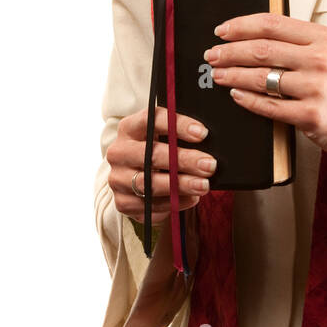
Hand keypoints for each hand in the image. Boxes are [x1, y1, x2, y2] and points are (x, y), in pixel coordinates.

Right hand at [106, 106, 217, 222]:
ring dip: (180, 185)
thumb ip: (179, 135)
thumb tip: (205, 139)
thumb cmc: (156, 150)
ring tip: (203, 185)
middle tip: (209, 165)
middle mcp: (119, 152)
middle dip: (184, 160)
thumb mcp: (162, 136)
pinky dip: (173, 203)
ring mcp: (117, 179)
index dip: (178, 125)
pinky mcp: (122, 202)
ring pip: (150, 184)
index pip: (151, 120)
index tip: (202, 133)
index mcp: (129, 128)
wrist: (134, 176)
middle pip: (151, 155)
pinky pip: (150, 205)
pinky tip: (191, 198)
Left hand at [203, 12, 326, 196]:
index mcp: (324, 38)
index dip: (241, 25)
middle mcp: (320, 59)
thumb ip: (304, 46)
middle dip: (229, 51)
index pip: (273, 24)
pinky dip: (248, 101)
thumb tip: (260, 40)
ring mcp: (316, 88)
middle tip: (211, 55)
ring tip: (218, 75)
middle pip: (261, 49)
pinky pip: (270, 107)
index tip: (221, 29)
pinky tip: (236, 97)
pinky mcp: (312, 117)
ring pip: (261, 78)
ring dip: (233, 76)